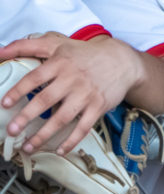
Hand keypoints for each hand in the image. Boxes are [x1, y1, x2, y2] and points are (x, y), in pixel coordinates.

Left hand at [0, 33, 143, 153]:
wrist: (122, 61)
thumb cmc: (85, 54)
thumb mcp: (58, 44)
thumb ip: (28, 46)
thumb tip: (0, 52)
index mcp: (61, 63)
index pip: (35, 78)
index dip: (18, 91)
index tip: (5, 103)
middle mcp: (73, 79)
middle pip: (46, 100)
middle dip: (26, 117)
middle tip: (12, 130)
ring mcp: (86, 94)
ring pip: (62, 117)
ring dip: (44, 135)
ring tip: (28, 146)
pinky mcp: (98, 106)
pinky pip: (83, 127)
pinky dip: (72, 140)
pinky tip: (60, 150)